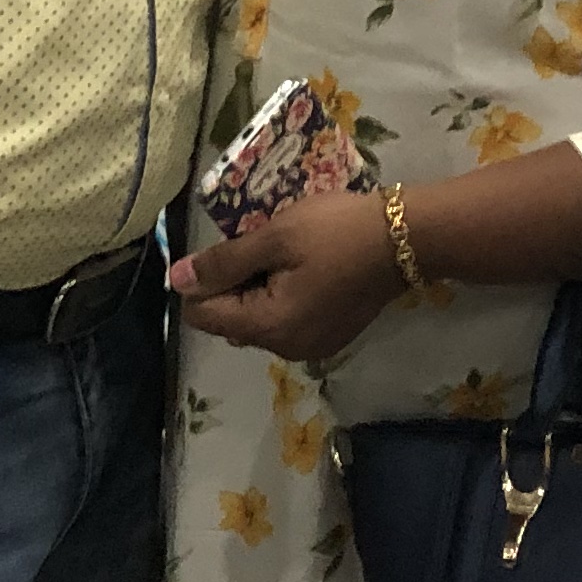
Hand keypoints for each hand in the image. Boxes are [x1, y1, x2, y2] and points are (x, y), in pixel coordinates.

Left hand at [170, 185, 409, 362]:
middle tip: (259, 245)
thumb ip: (223, 262)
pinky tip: (302, 269)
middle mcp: (284, 349)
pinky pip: (284, 323)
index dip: (200, 280)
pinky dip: (280, 298)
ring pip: (257, 322)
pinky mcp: (329, 338)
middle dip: (230, 284)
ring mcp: (310, 347)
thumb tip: (175, 281)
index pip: (203, 316)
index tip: (224, 247)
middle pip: (229, 321)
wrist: (406, 240)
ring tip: (282, 254)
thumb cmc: (336, 232)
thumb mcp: (274, 237)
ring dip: (256, 290)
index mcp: (267, 326)